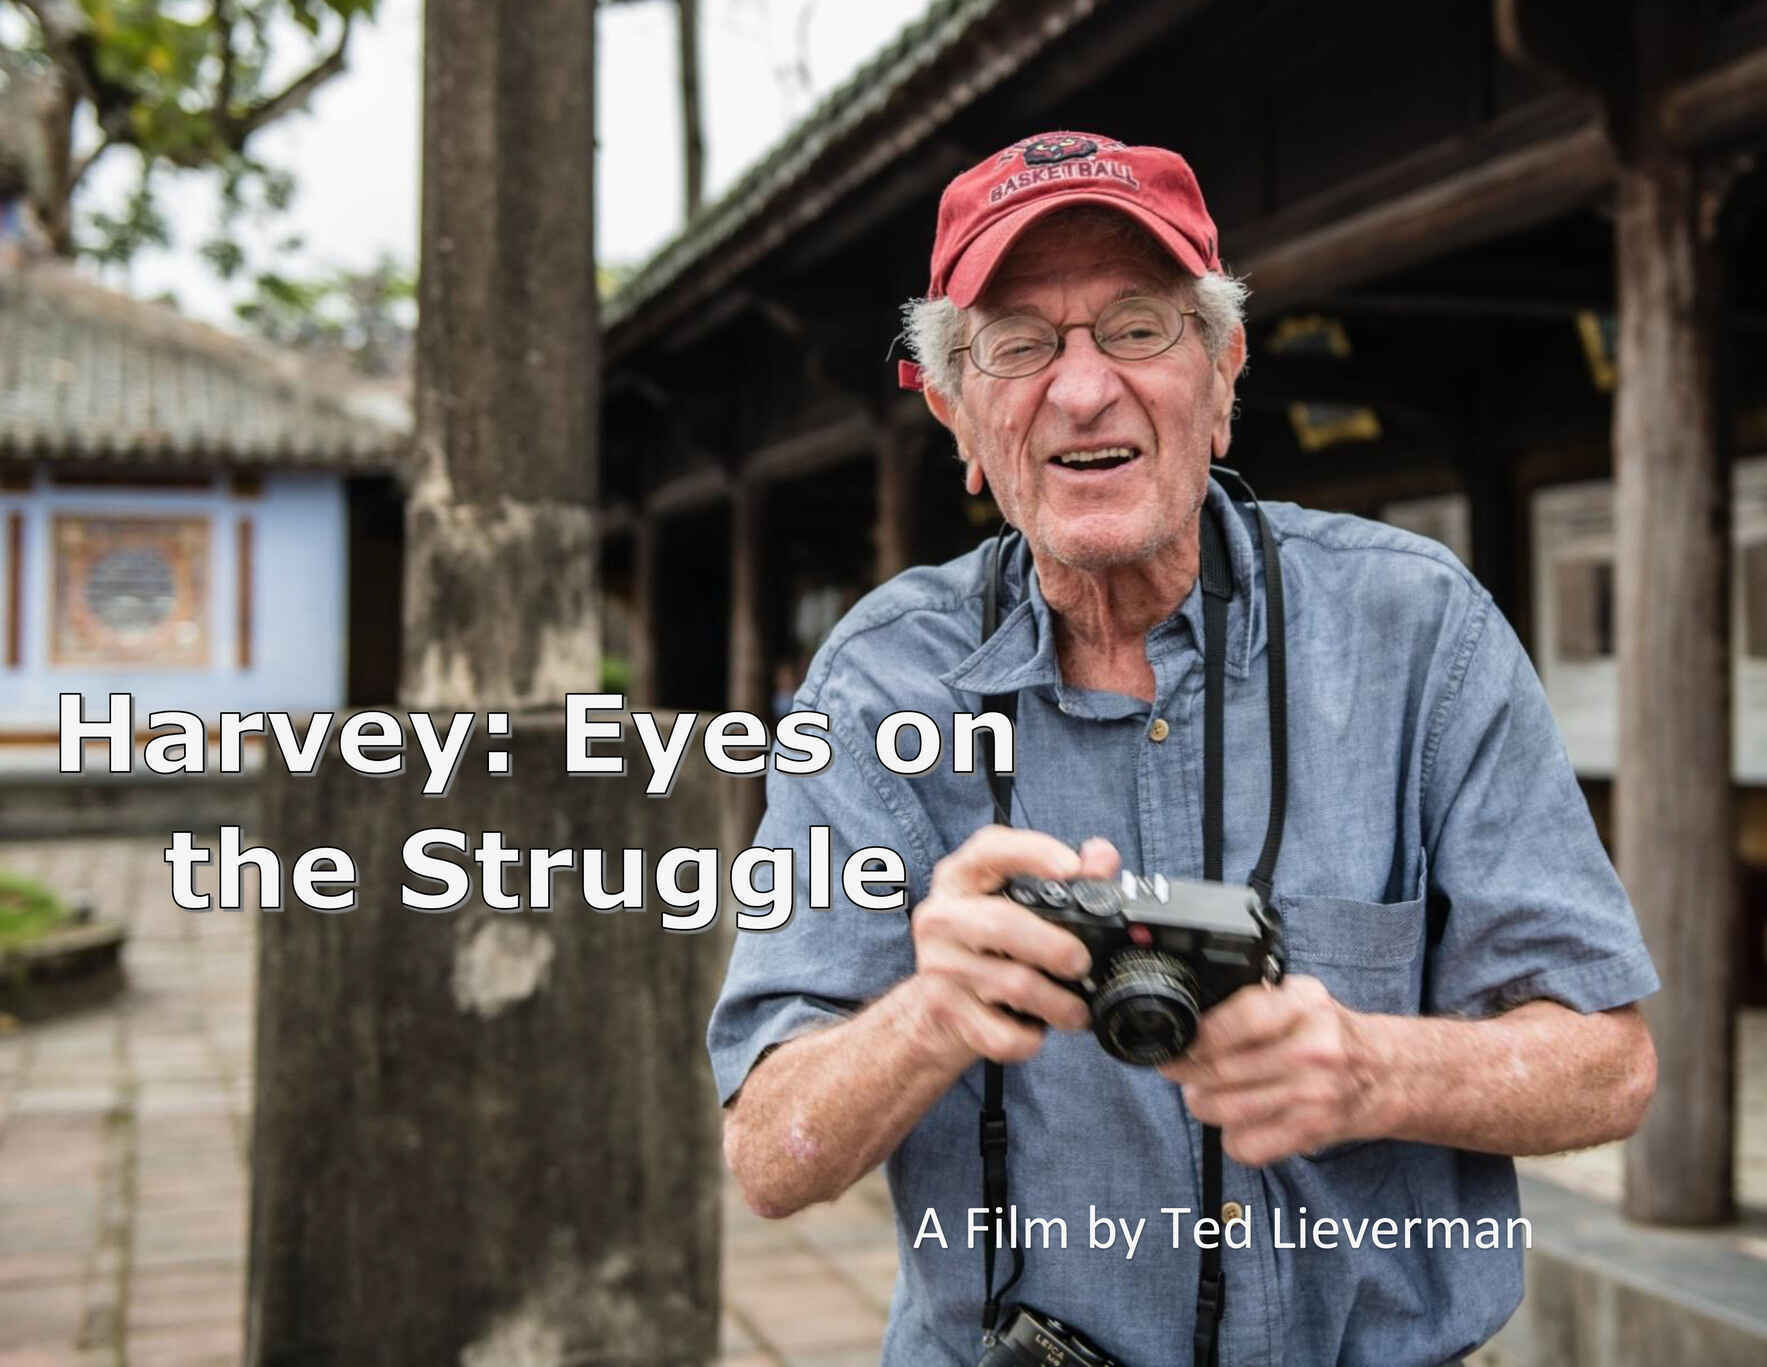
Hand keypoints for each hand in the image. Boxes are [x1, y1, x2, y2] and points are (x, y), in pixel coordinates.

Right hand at [909, 826, 1119, 1066]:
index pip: (990, 849)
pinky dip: (1029, 1038)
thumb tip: (1103, 856)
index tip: (1072, 867)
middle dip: (1053, 946)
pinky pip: (999, 1031)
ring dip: (1056, 1003)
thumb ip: (1064, 880)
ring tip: (1078, 1011)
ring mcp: (938, 964)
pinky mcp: (943, 1009)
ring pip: (1007, 983)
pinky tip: (1036, 1031)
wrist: (933, 1011)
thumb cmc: (985, 949)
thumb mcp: (1016, 907)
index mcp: (961, 878)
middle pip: (1000, 923)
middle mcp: (942, 916)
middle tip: (1083, 963)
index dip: (1033, 852)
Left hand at [1159, 975, 1387, 1164]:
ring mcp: (1312, 1093)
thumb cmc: (1331, 1033)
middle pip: (1219, 1068)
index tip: (1178, 1041)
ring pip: (1224, 1108)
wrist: (1389, 1074)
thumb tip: (1192, 1019)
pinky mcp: (1310, 1131)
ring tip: (1202, 1094)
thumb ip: (1254, 1000)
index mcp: (1304, 1004)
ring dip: (1201, 1104)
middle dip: (1185, 1072)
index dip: (1196, 1035)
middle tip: (1177, 1069)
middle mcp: (1311, 1048)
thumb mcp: (1300, 998)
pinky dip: (1231, 1137)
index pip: (1239, 1019)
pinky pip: (1246, 1145)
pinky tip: (1238, 1121)